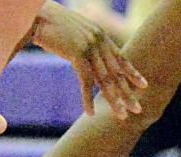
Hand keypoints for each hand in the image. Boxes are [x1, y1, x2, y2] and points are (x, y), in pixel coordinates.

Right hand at [33, 2, 146, 117]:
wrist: (36, 16)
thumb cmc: (52, 24)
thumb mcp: (76, 32)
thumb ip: (86, 43)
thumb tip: (87, 56)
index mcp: (100, 35)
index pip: (120, 58)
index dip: (132, 73)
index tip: (144, 85)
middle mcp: (98, 41)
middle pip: (116, 73)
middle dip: (127, 93)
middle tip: (137, 109)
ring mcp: (89, 48)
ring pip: (105, 80)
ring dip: (113, 101)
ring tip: (122, 116)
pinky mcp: (77, 54)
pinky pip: (85, 82)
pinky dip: (88, 99)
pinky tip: (91, 113)